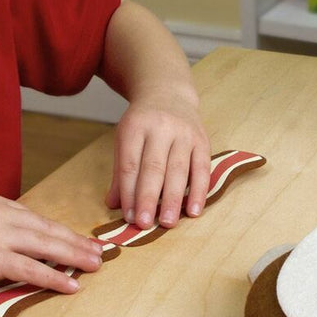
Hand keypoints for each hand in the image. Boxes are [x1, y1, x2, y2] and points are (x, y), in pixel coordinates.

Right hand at [0, 194, 103, 298]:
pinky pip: (31, 268)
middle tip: (101, 252)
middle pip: (48, 229)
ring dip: (74, 257)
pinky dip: (54, 277)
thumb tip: (26, 245)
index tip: (82, 241)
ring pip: (45, 246)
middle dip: (77, 242)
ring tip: (94, 266)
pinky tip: (71, 285)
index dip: (63, 232)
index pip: (37, 219)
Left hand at [106, 84, 211, 228]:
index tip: (128, 217)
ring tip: (168, 223)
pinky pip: (202, 168)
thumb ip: (121, 172)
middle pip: (154, 167)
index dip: (129, 192)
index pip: (131, 164)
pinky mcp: (202, 139)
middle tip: (145, 224)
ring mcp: (184, 133)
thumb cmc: (143, 122)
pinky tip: (194, 210)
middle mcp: (161, 128)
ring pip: (179, 169)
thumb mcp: (125, 138)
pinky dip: (199, 191)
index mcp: (135, 127)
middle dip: (149, 198)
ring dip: (174, 199)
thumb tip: (113, 205)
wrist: (168, 92)